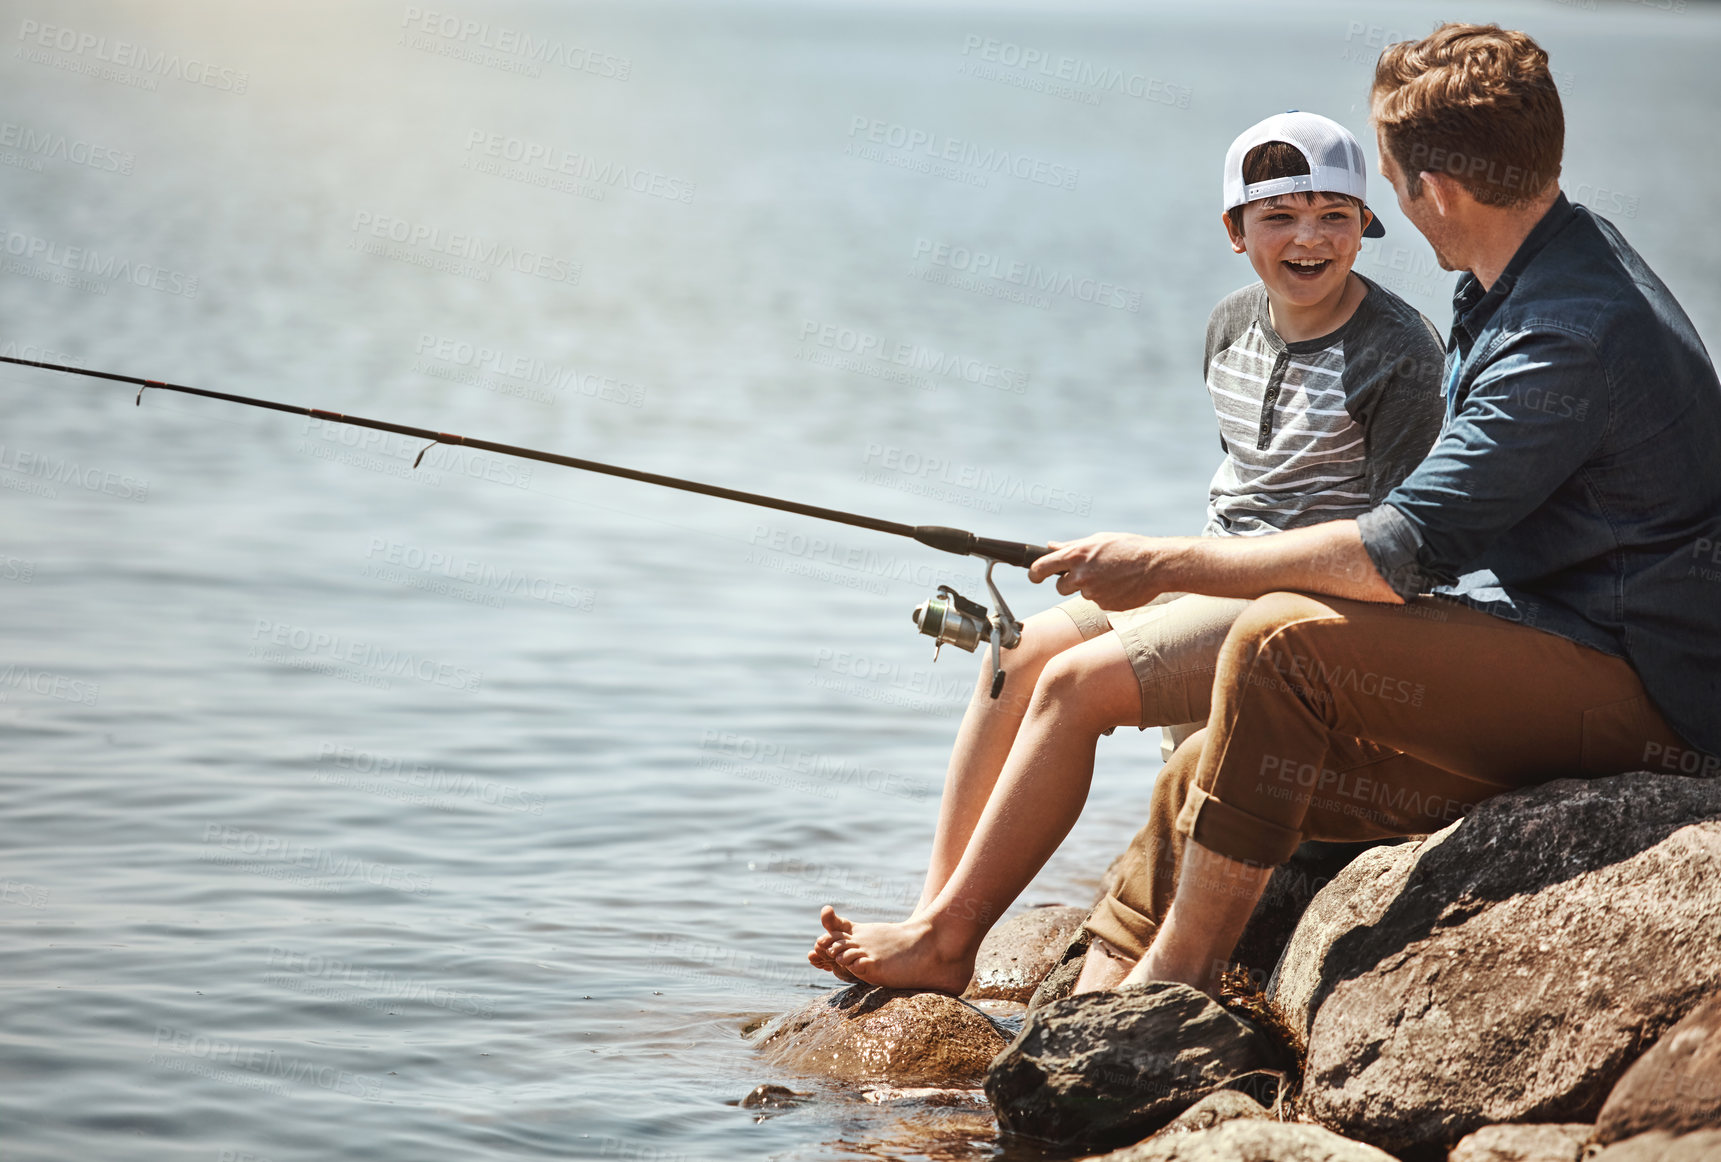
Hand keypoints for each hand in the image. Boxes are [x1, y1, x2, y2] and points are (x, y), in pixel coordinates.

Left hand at [1028, 533, 1172, 609]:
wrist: (1156, 565)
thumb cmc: (1128, 547)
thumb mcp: (1098, 540)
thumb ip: (1071, 546)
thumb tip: (1050, 546)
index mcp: (1076, 555)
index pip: (1040, 568)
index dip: (1035, 573)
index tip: (1035, 576)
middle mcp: (1081, 576)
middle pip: (1059, 587)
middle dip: (1068, 582)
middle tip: (1088, 573)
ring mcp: (1092, 593)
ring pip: (1082, 594)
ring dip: (1091, 587)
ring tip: (1111, 575)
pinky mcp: (1104, 606)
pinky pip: (1099, 602)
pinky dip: (1106, 595)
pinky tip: (1120, 585)